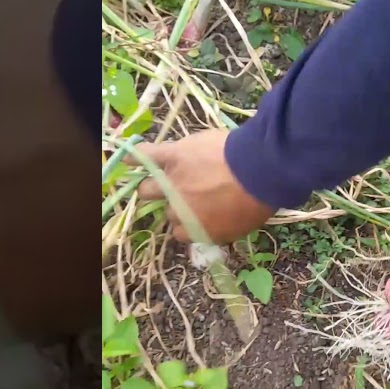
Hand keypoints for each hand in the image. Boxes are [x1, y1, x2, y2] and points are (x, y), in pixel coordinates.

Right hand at [132, 129, 274, 243]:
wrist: (259, 171)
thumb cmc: (257, 201)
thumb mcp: (240, 227)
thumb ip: (220, 229)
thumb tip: (214, 224)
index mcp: (197, 230)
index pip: (180, 232)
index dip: (188, 222)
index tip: (197, 215)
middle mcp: (179, 210)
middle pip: (167, 212)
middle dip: (175, 205)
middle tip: (186, 196)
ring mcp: (173, 182)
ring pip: (150, 188)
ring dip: (155, 187)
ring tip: (159, 181)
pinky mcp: (173, 156)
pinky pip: (148, 156)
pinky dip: (137, 158)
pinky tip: (130, 160)